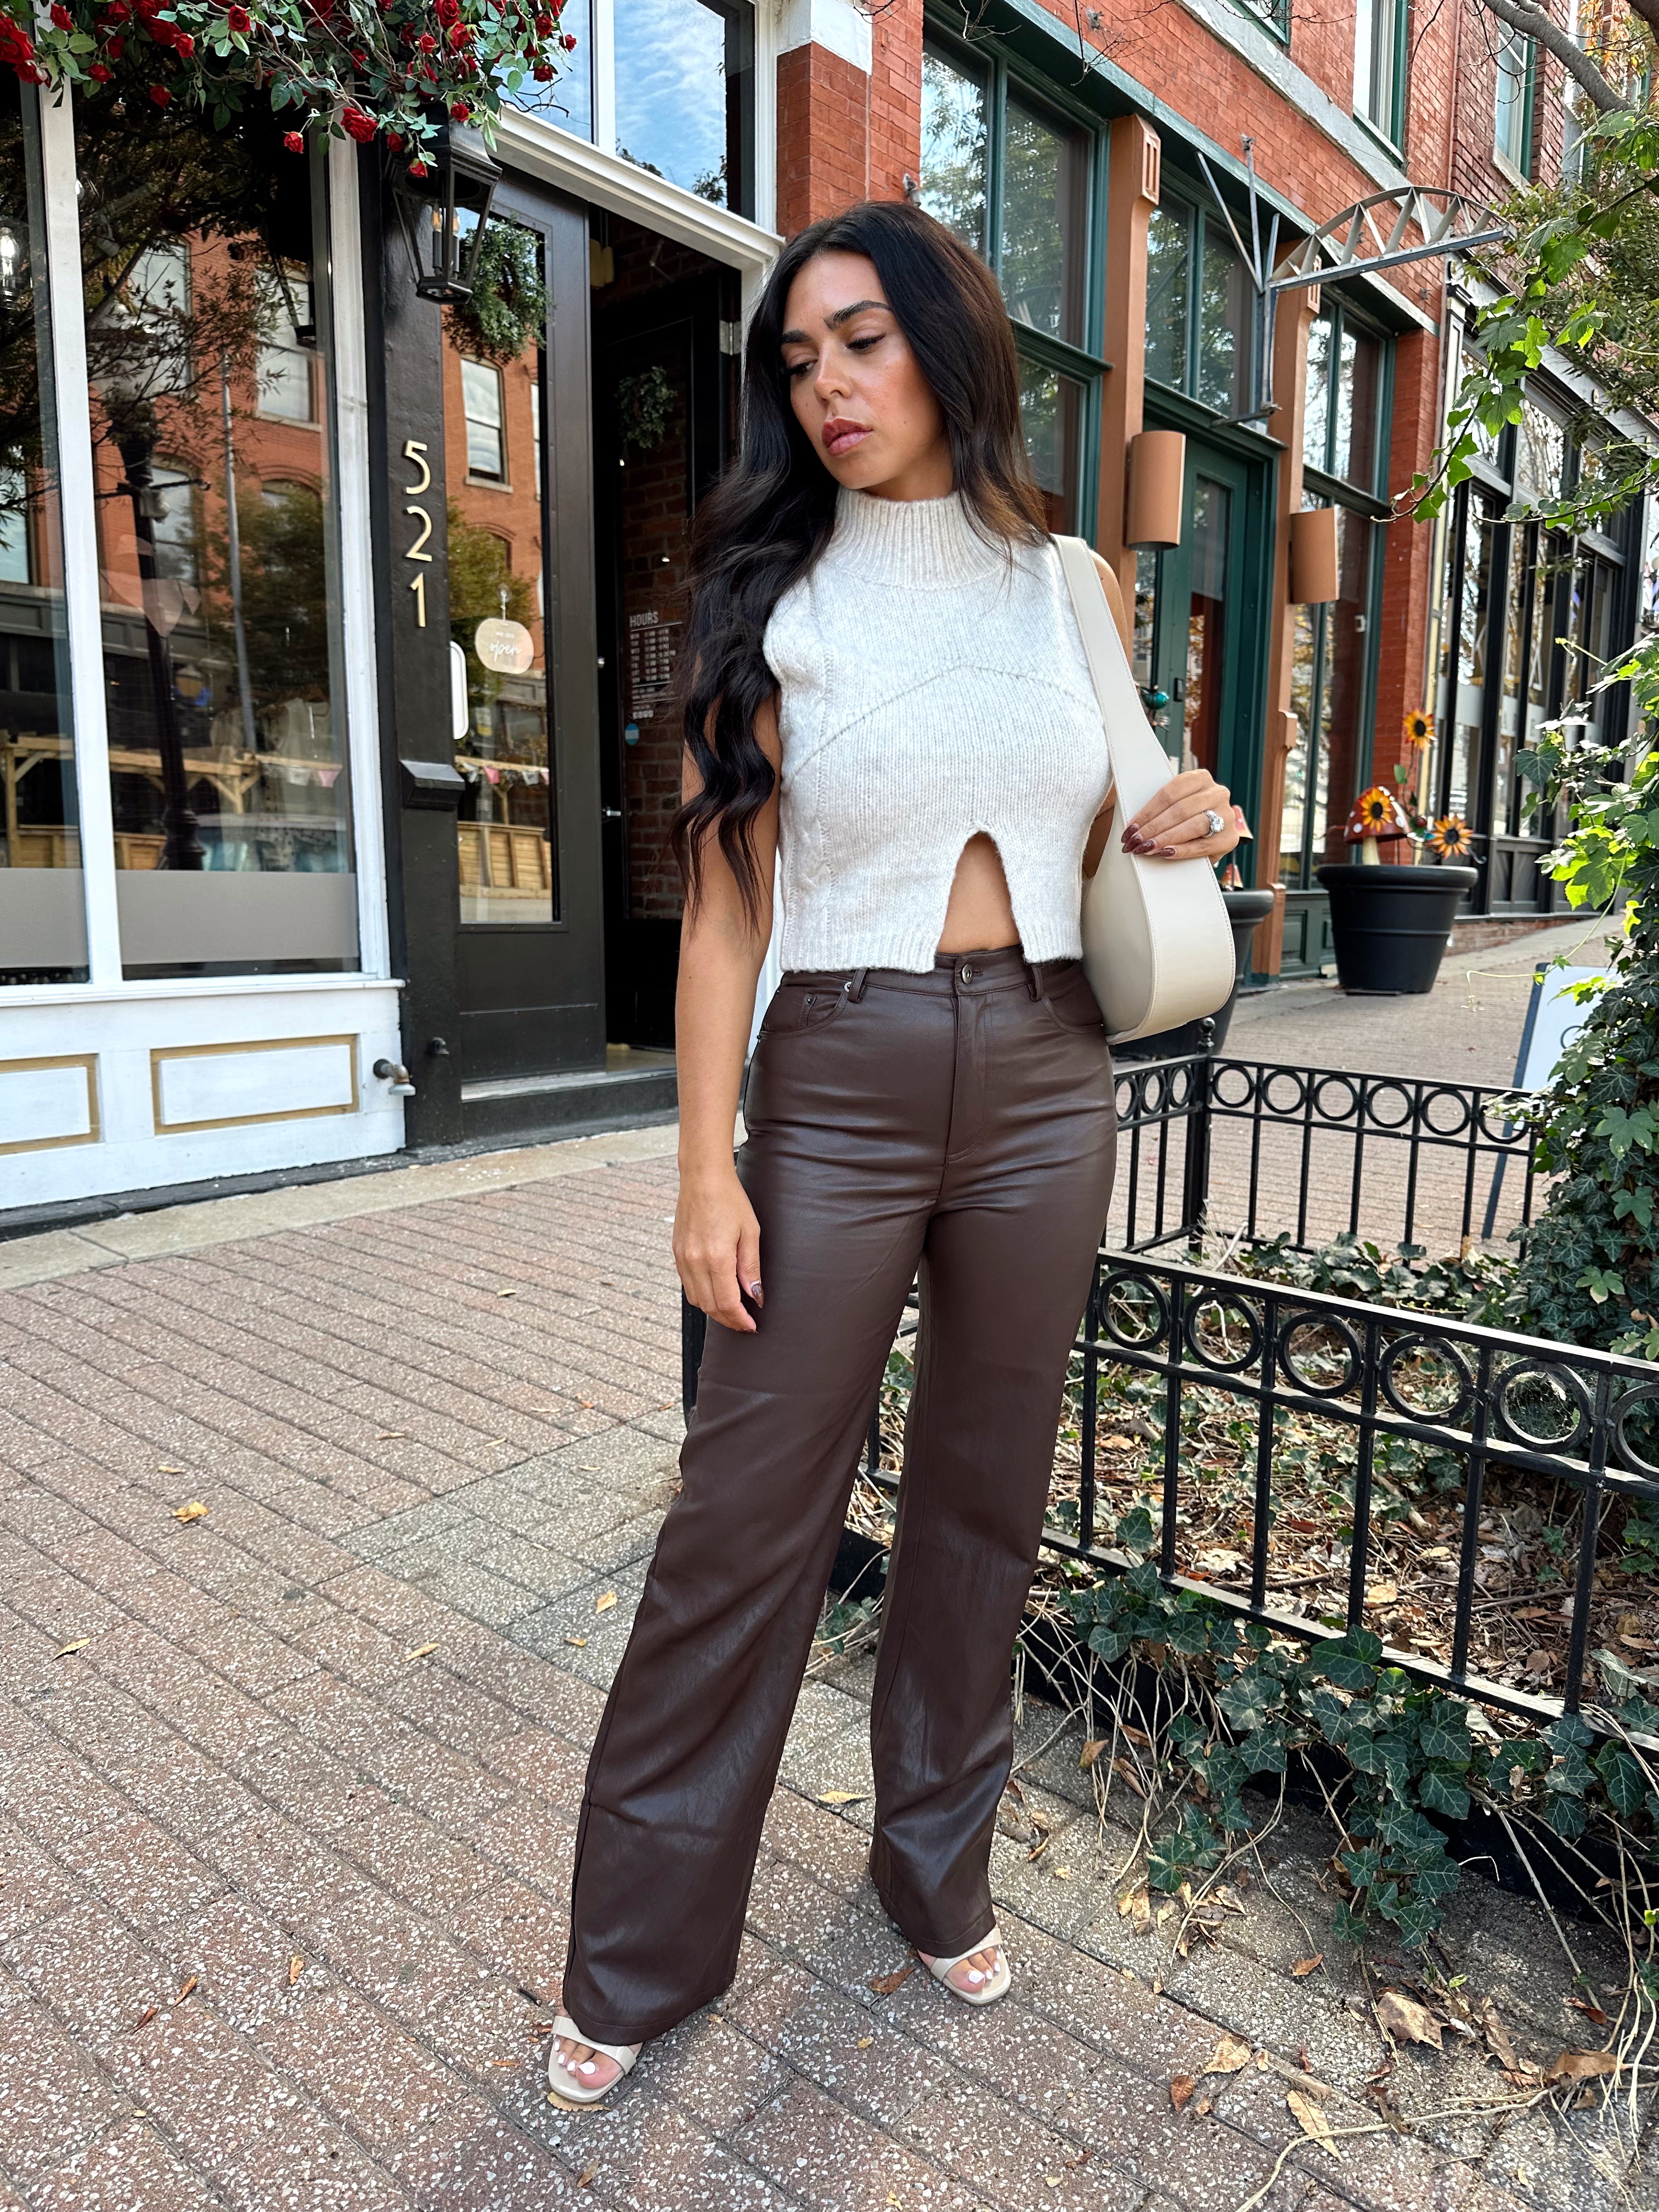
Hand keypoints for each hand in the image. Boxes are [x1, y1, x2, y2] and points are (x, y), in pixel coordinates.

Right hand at [674, 1168, 762, 1332]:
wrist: (702, 1178)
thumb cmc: (730, 1200)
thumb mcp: (750, 1232)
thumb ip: (751, 1268)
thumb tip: (755, 1297)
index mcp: (716, 1257)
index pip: (727, 1303)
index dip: (740, 1319)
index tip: (751, 1325)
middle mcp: (695, 1261)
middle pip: (710, 1307)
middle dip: (729, 1319)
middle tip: (745, 1322)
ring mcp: (682, 1258)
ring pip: (696, 1300)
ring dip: (714, 1310)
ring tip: (732, 1310)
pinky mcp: (677, 1253)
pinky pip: (688, 1285)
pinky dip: (702, 1295)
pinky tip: (716, 1292)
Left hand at [1122, 772, 1239, 861]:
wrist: (1212, 836)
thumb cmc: (1187, 819)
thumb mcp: (1176, 806)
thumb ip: (1162, 809)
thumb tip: (1135, 826)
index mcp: (1200, 779)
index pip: (1170, 793)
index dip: (1148, 811)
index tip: (1132, 827)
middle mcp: (1217, 793)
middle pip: (1180, 810)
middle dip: (1154, 827)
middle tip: (1136, 841)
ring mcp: (1226, 815)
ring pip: (1194, 825)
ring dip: (1167, 838)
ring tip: (1148, 847)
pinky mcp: (1230, 838)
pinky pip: (1203, 845)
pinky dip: (1183, 850)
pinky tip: (1167, 853)